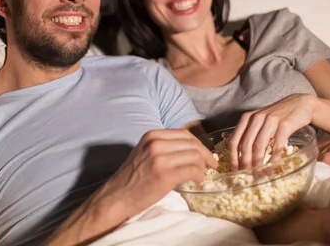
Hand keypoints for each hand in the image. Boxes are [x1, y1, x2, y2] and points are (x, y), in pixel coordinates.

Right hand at [100, 129, 217, 217]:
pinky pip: (192, 170)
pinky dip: (199, 175)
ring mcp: (160, 158)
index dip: (199, 144)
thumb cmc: (133, 177)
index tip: (205, 155)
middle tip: (211, 165)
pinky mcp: (165, 174)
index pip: (185, 134)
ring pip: (194, 156)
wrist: (118, 195)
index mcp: (152, 135)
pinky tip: (197, 180)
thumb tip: (192, 149)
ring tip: (200, 174)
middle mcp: (156, 143)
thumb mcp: (146, 152)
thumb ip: (165, 146)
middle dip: (206, 155)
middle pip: (193, 143)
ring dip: (202, 166)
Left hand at [230, 94, 315, 169]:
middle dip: (246, 164)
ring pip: (259, 146)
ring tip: (261, 175)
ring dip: (259, 164)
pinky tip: (273, 166)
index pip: (234, 140)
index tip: (235, 170)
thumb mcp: (260, 122)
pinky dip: (274, 158)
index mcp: (247, 118)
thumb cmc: (278, 116)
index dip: (233, 157)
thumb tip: (241, 156)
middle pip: (246, 145)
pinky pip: (277, 145)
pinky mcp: (285, 124)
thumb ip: (250, 134)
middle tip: (248, 176)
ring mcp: (270, 120)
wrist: (301, 104)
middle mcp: (256, 118)